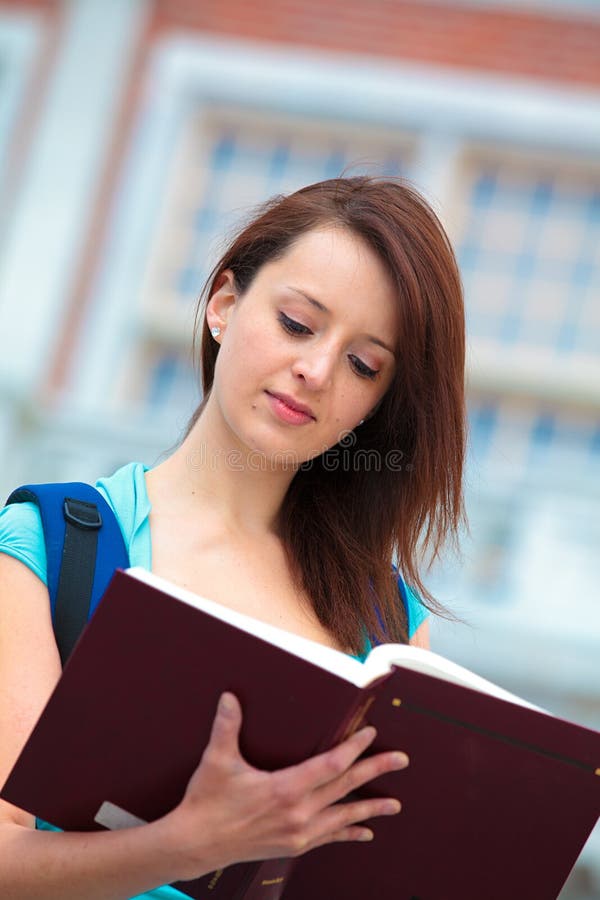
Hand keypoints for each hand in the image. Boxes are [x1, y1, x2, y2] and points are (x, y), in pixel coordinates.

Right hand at [164, 692, 408, 879]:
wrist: (195, 844)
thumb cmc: (207, 802)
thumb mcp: (216, 761)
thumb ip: (227, 727)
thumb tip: (230, 697)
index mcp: (284, 789)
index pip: (330, 765)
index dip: (353, 748)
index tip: (371, 733)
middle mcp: (298, 813)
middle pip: (345, 788)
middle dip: (375, 772)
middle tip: (401, 759)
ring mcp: (298, 833)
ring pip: (343, 817)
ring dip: (370, 809)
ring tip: (395, 804)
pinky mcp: (293, 845)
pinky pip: (329, 838)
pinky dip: (349, 833)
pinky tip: (365, 833)